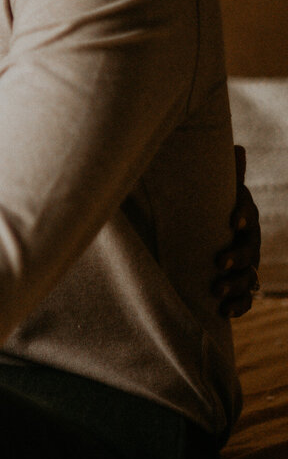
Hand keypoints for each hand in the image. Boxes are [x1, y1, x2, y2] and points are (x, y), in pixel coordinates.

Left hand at [212, 145, 261, 318]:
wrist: (208, 241)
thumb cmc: (210, 211)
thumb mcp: (214, 195)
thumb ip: (225, 176)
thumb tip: (238, 147)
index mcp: (243, 217)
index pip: (247, 214)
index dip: (242, 215)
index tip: (232, 220)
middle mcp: (249, 242)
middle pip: (250, 250)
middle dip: (236, 257)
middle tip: (217, 263)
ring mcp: (247, 266)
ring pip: (249, 277)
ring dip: (235, 285)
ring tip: (216, 291)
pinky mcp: (241, 287)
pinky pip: (246, 299)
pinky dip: (237, 306)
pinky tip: (223, 312)